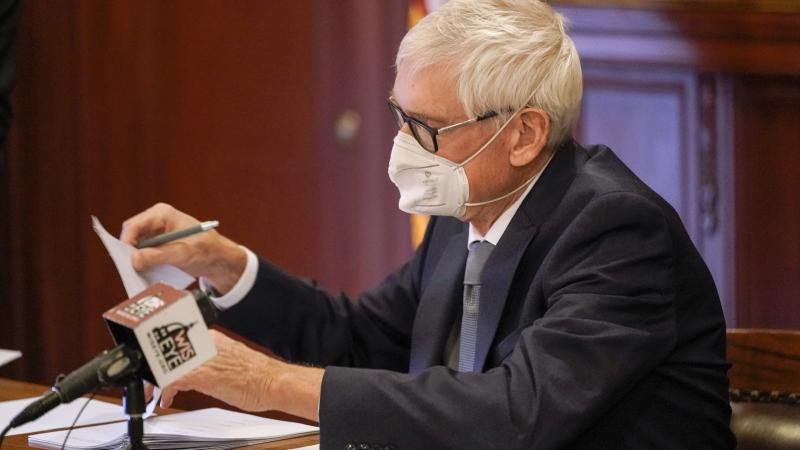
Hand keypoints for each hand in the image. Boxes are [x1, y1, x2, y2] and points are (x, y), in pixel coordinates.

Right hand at [120, 203, 246, 293]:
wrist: (217, 258)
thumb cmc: (206, 249)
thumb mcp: (182, 253)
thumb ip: (158, 256)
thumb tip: (134, 260)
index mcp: (162, 214)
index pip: (134, 225)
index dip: (126, 242)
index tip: (125, 259)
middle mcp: (155, 221)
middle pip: (132, 236)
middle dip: (130, 252)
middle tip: (131, 269)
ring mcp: (155, 233)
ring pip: (135, 247)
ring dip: (137, 260)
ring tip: (141, 273)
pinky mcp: (156, 246)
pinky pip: (142, 254)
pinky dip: (143, 263)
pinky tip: (148, 273)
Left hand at [160, 330, 323, 420]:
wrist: (274, 382)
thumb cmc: (257, 375)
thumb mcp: (229, 359)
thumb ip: (210, 359)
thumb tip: (195, 369)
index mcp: (212, 337)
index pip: (177, 338)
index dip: (160, 352)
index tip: (153, 364)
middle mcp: (206, 343)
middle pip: (167, 350)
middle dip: (152, 368)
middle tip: (147, 383)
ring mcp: (204, 357)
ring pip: (166, 364)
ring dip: (154, 381)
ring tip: (152, 393)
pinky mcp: (205, 374)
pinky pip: (174, 379)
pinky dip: (165, 390)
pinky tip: (165, 400)